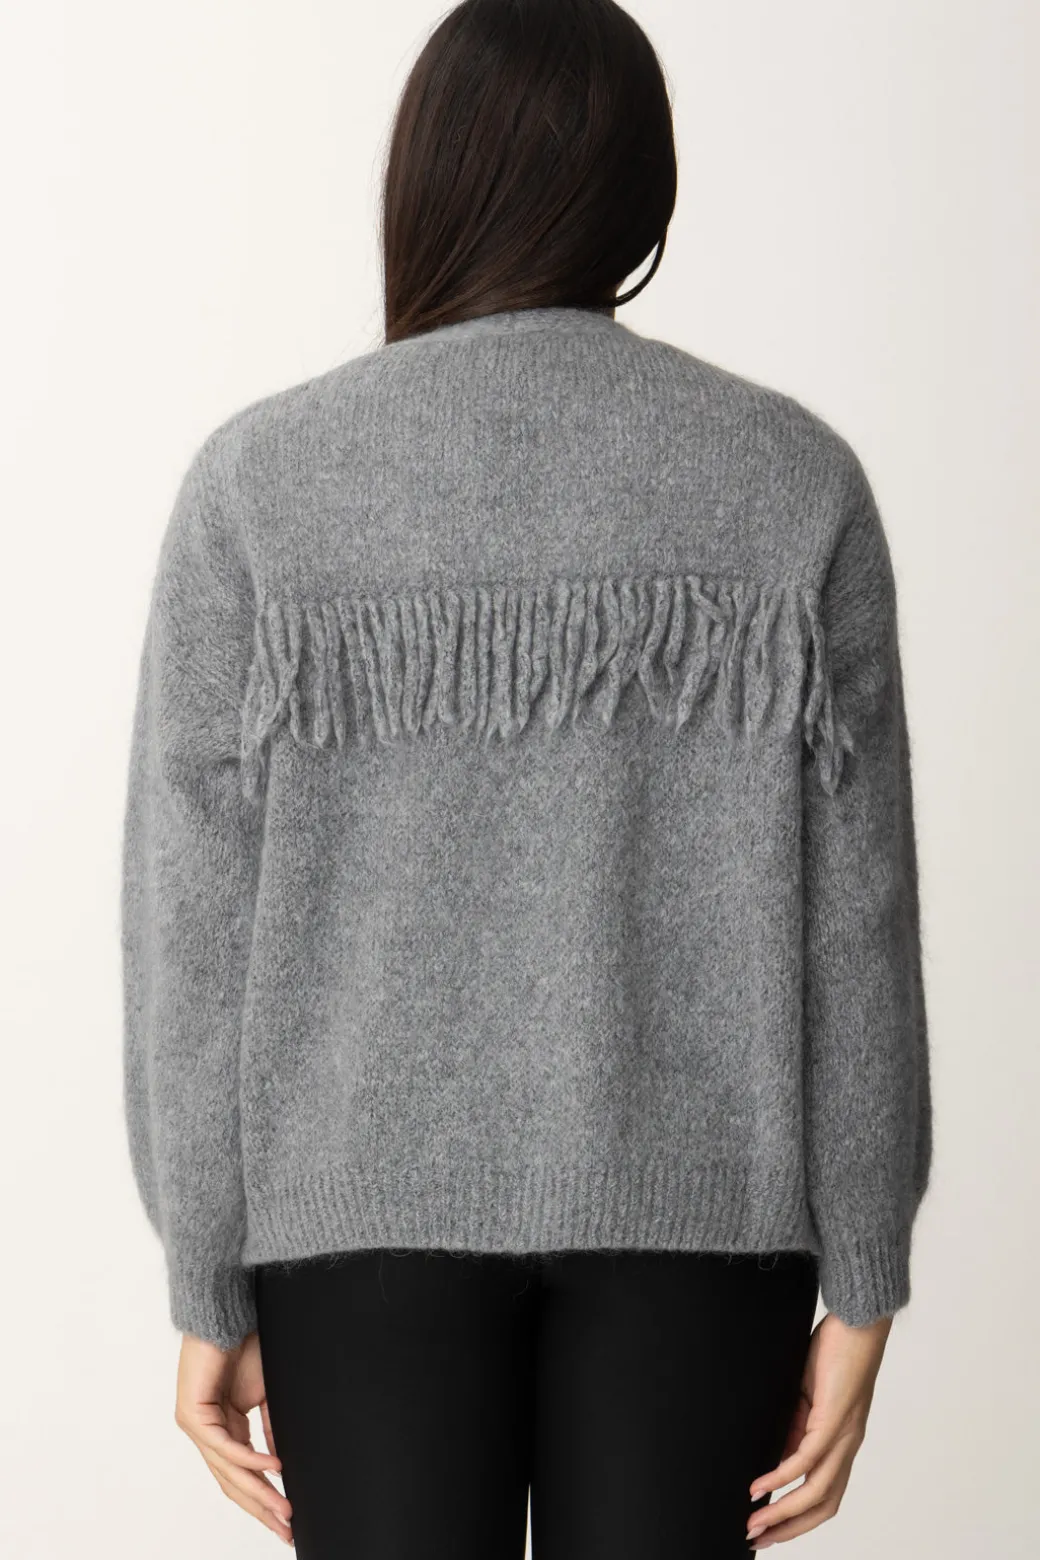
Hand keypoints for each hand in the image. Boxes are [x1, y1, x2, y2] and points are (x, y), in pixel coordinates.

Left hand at [175, 1330, 292, 1544]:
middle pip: (234, 1483)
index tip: (287, 1521)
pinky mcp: (192, 1414)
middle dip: (262, 1509)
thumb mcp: (265, 1395)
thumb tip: (281, 1465)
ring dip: (259, 1492)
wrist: (227, 1314)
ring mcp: (196, 1425)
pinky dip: (249, 1458)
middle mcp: (206, 1433)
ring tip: (283, 1508)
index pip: (242, 1476)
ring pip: (228, 1471)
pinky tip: (272, 1467)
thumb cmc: (245, 1347)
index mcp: (223, 1429)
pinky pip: (224, 1445)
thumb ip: (270, 1429)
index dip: (264, 1500)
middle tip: (286, 1529)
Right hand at [746, 1310, 892, 1548]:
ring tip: (755, 1523)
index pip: (824, 1496)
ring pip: (817, 1492)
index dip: (798, 1519)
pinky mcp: (835, 1419)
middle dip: (789, 1529)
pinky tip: (761, 1486)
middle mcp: (847, 1447)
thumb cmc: (836, 1351)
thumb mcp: (808, 1396)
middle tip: (756, 1539)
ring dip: (784, 1513)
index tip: (769, 1530)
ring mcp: (843, 1435)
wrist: (859, 1321)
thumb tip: (778, 1457)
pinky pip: (807, 1460)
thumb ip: (797, 1427)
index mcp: (842, 1443)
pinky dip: (782, 1478)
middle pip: (823, 1506)